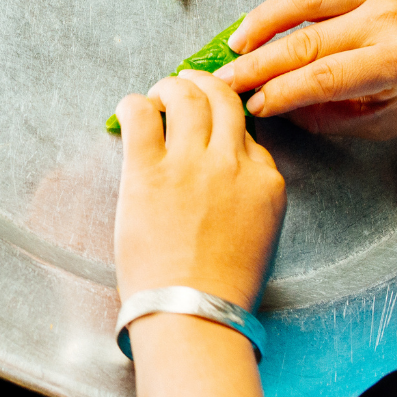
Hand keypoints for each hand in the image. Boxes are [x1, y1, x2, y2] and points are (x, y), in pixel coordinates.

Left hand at [113, 71, 285, 310]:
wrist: (191, 312)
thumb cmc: (220, 288)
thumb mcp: (261, 236)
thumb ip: (250, 196)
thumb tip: (228, 172)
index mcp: (266, 182)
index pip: (248, 133)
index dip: (226, 124)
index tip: (209, 125)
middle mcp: (232, 163)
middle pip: (222, 101)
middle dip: (205, 85)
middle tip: (186, 84)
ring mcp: (190, 163)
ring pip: (185, 96)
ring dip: (170, 86)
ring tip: (159, 92)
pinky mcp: (148, 169)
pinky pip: (140, 115)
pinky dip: (134, 102)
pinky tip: (130, 106)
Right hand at [214, 0, 396, 139]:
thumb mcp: (387, 122)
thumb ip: (332, 118)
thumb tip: (281, 109)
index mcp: (395, 62)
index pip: (321, 79)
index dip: (278, 93)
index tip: (250, 104)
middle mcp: (386, 20)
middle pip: (305, 42)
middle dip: (257, 64)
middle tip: (224, 77)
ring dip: (264, 18)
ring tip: (239, 40)